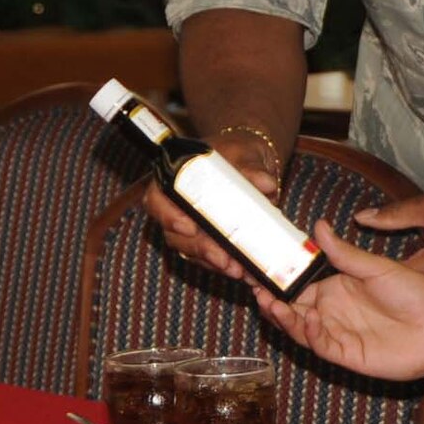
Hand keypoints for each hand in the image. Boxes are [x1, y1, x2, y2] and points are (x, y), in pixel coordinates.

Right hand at [142, 132, 281, 281]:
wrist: (250, 162)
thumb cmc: (238, 152)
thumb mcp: (245, 152)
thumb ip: (251, 166)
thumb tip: (265, 183)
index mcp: (174, 180)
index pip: (158, 200)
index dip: (168, 216)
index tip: (189, 227)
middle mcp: (177, 206)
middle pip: (176, 234)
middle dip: (200, 249)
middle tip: (224, 259)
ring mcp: (191, 226)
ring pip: (192, 250)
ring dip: (214, 262)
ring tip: (238, 270)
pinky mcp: (207, 240)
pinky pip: (210, 257)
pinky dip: (226, 265)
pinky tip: (245, 271)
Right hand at [251, 221, 423, 379]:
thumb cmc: (415, 292)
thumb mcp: (376, 267)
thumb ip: (343, 253)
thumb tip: (318, 225)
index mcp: (337, 287)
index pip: (299, 286)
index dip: (278, 282)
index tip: (259, 274)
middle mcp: (333, 311)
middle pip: (293, 309)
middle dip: (273, 302)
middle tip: (256, 291)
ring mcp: (338, 334)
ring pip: (300, 329)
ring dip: (284, 318)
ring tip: (270, 304)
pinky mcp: (346, 355)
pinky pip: (320, 345)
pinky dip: (308, 333)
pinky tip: (305, 318)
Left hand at [354, 185, 423, 294]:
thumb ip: (394, 215)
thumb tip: (361, 219)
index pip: (383, 282)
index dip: (361, 279)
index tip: (341, 276)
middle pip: (402, 296)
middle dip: (381, 289)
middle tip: (358, 283)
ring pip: (423, 296)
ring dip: (407, 290)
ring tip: (388, 282)